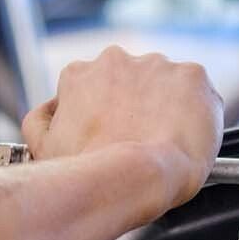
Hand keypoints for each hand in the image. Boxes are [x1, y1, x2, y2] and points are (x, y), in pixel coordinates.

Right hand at [21, 47, 222, 209]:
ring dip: (168, 106)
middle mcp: (117, 60)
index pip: (92, 86)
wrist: (136, 179)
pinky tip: (188, 136)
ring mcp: (157, 65)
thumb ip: (40, 120)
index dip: (104, 114)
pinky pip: (199, 92)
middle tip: (140, 140)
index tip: (114, 133)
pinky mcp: (192, 75)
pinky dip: (198, 111)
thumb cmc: (90, 171)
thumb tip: (50, 109)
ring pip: (166, 84)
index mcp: (80, 74)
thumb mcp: (43, 147)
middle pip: (131, 81)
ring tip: (165, 141)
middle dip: (137, 106)